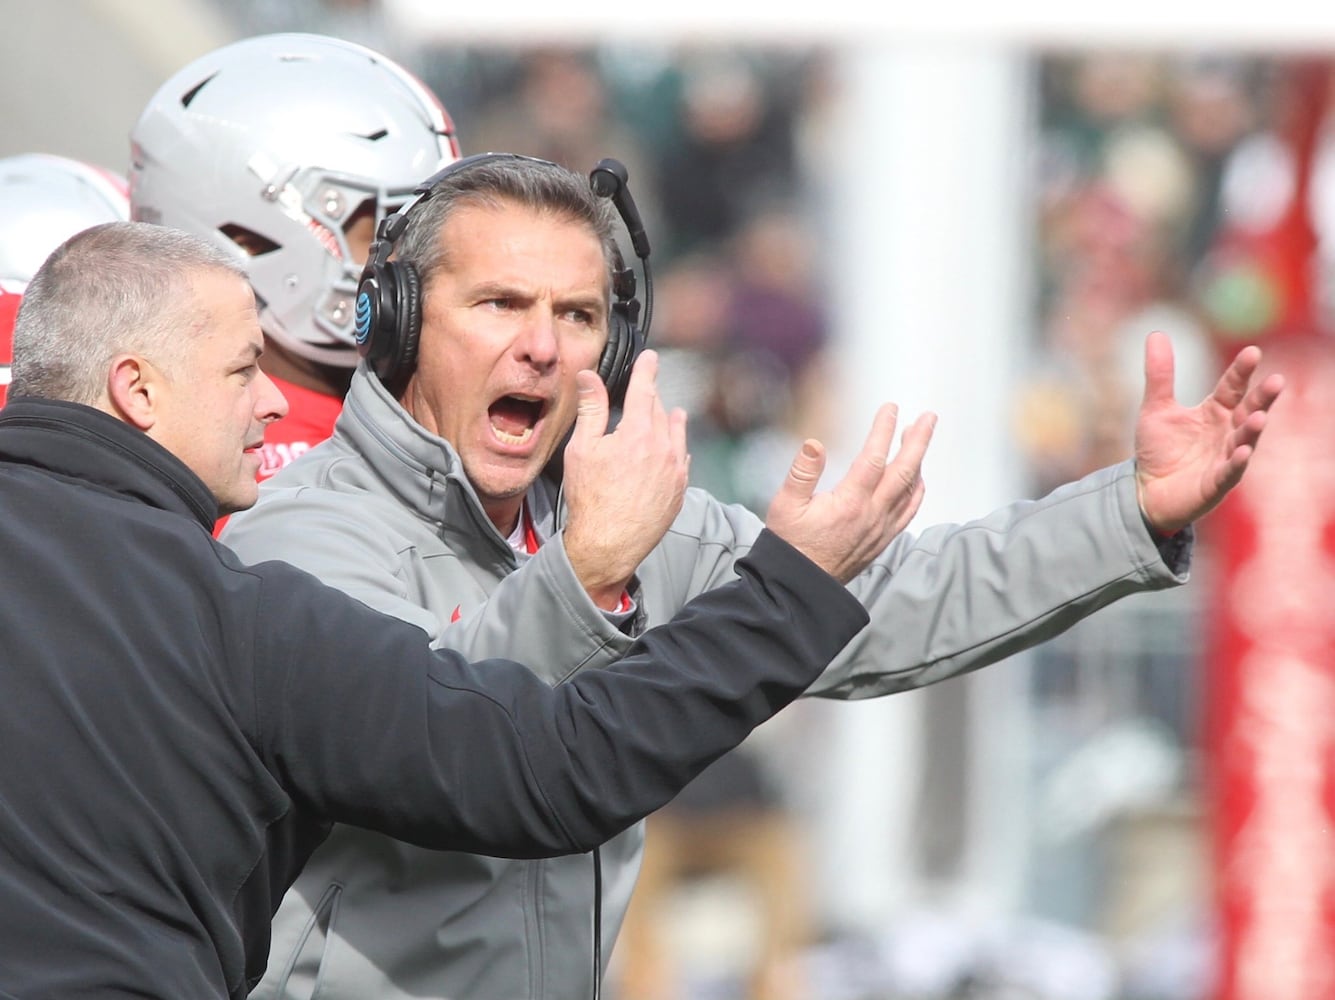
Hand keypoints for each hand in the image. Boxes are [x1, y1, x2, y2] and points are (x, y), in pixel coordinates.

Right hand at [562, 350, 689, 608]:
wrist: (609, 544)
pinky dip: (676, 448)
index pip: (645, 389)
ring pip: (676, 433)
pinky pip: (682, 459)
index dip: (646, 370)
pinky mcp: (680, 490)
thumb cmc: (590, 497)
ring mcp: (676, 470)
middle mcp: (664, 447)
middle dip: (651, 398)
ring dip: (670, 421)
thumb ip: (591, 409)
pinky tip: (671, 450)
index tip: (650, 357)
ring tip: (669, 414)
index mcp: (639, 432)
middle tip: (645, 391)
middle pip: (660, 410)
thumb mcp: (582, 449)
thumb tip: (590, 375)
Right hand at [766, 403, 935, 583]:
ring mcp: (880, 528)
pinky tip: (918, 478)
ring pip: (909, 489)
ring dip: (918, 461)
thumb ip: (801, 473)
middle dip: (918, 441)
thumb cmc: (790, 543)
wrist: (800, 585)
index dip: (883, 430)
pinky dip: (917, 490)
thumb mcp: (785, 505)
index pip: (873, 458)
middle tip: (928, 417)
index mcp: (849, 502)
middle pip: (904, 471)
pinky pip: (908, 511)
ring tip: (919, 436)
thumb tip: (814, 444)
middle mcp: (871, 514)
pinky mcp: (882, 540)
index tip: (891, 408)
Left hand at [1134, 331, 1284, 533]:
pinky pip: (1230, 472)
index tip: (1252, 352)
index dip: (1241, 371)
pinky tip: (1242, 452)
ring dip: (1252, 430)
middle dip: (1263, 398)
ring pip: (1244, 441)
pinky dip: (1236, 462)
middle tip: (1277, 380)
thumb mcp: (1155, 409)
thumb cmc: (1158, 450)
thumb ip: (1159, 375)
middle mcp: (1226, 432)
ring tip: (1259, 417)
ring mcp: (1225, 458)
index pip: (1232, 387)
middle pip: (1248, 411)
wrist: (1147, 491)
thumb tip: (1156, 333)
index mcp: (1215, 412)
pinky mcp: (1216, 483)